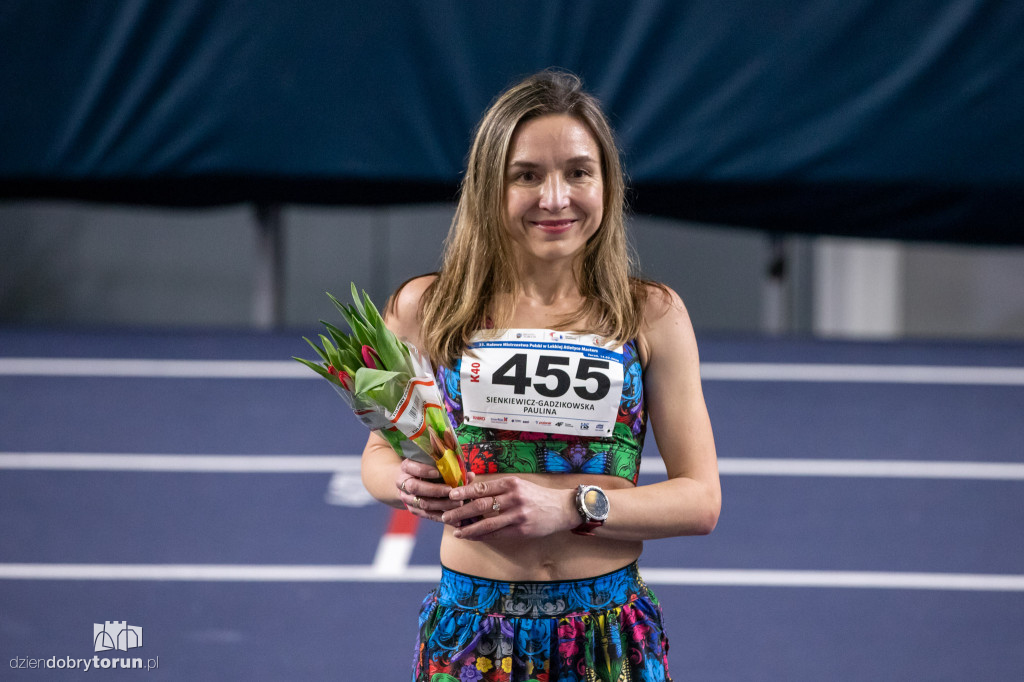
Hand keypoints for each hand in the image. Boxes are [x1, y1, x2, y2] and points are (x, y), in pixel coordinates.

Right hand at [396, 459, 460, 521]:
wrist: (412, 481)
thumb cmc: (427, 468)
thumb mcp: (432, 463)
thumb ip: (447, 465)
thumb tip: (468, 472)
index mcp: (406, 467)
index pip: (411, 467)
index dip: (423, 470)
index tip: (437, 472)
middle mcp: (403, 483)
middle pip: (415, 487)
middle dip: (434, 490)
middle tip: (450, 490)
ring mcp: (407, 498)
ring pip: (422, 503)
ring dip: (441, 504)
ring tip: (457, 503)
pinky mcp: (414, 510)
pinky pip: (427, 515)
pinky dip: (442, 516)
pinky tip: (455, 517)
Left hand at [441, 476, 576, 539]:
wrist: (562, 508)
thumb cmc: (537, 496)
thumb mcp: (519, 485)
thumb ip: (499, 488)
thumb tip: (473, 490)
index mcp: (511, 483)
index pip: (483, 487)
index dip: (464, 492)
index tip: (451, 495)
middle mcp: (513, 498)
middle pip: (481, 505)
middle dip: (461, 511)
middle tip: (446, 515)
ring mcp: (517, 515)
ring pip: (487, 523)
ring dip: (469, 528)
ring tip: (457, 531)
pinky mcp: (521, 530)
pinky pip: (497, 534)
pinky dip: (482, 536)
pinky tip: (472, 536)